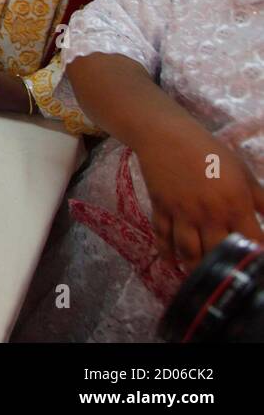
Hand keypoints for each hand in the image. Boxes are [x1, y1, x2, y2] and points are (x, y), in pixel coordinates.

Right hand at [135, 120, 263, 267]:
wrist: (167, 137)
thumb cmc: (211, 153)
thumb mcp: (243, 173)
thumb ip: (262, 200)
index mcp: (234, 204)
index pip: (252, 241)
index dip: (257, 256)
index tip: (257, 266)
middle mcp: (208, 213)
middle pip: (217, 252)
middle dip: (223, 269)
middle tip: (227, 277)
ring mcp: (182, 213)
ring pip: (188, 250)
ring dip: (193, 267)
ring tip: (200, 278)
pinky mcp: (161, 209)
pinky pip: (162, 236)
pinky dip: (166, 252)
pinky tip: (172, 263)